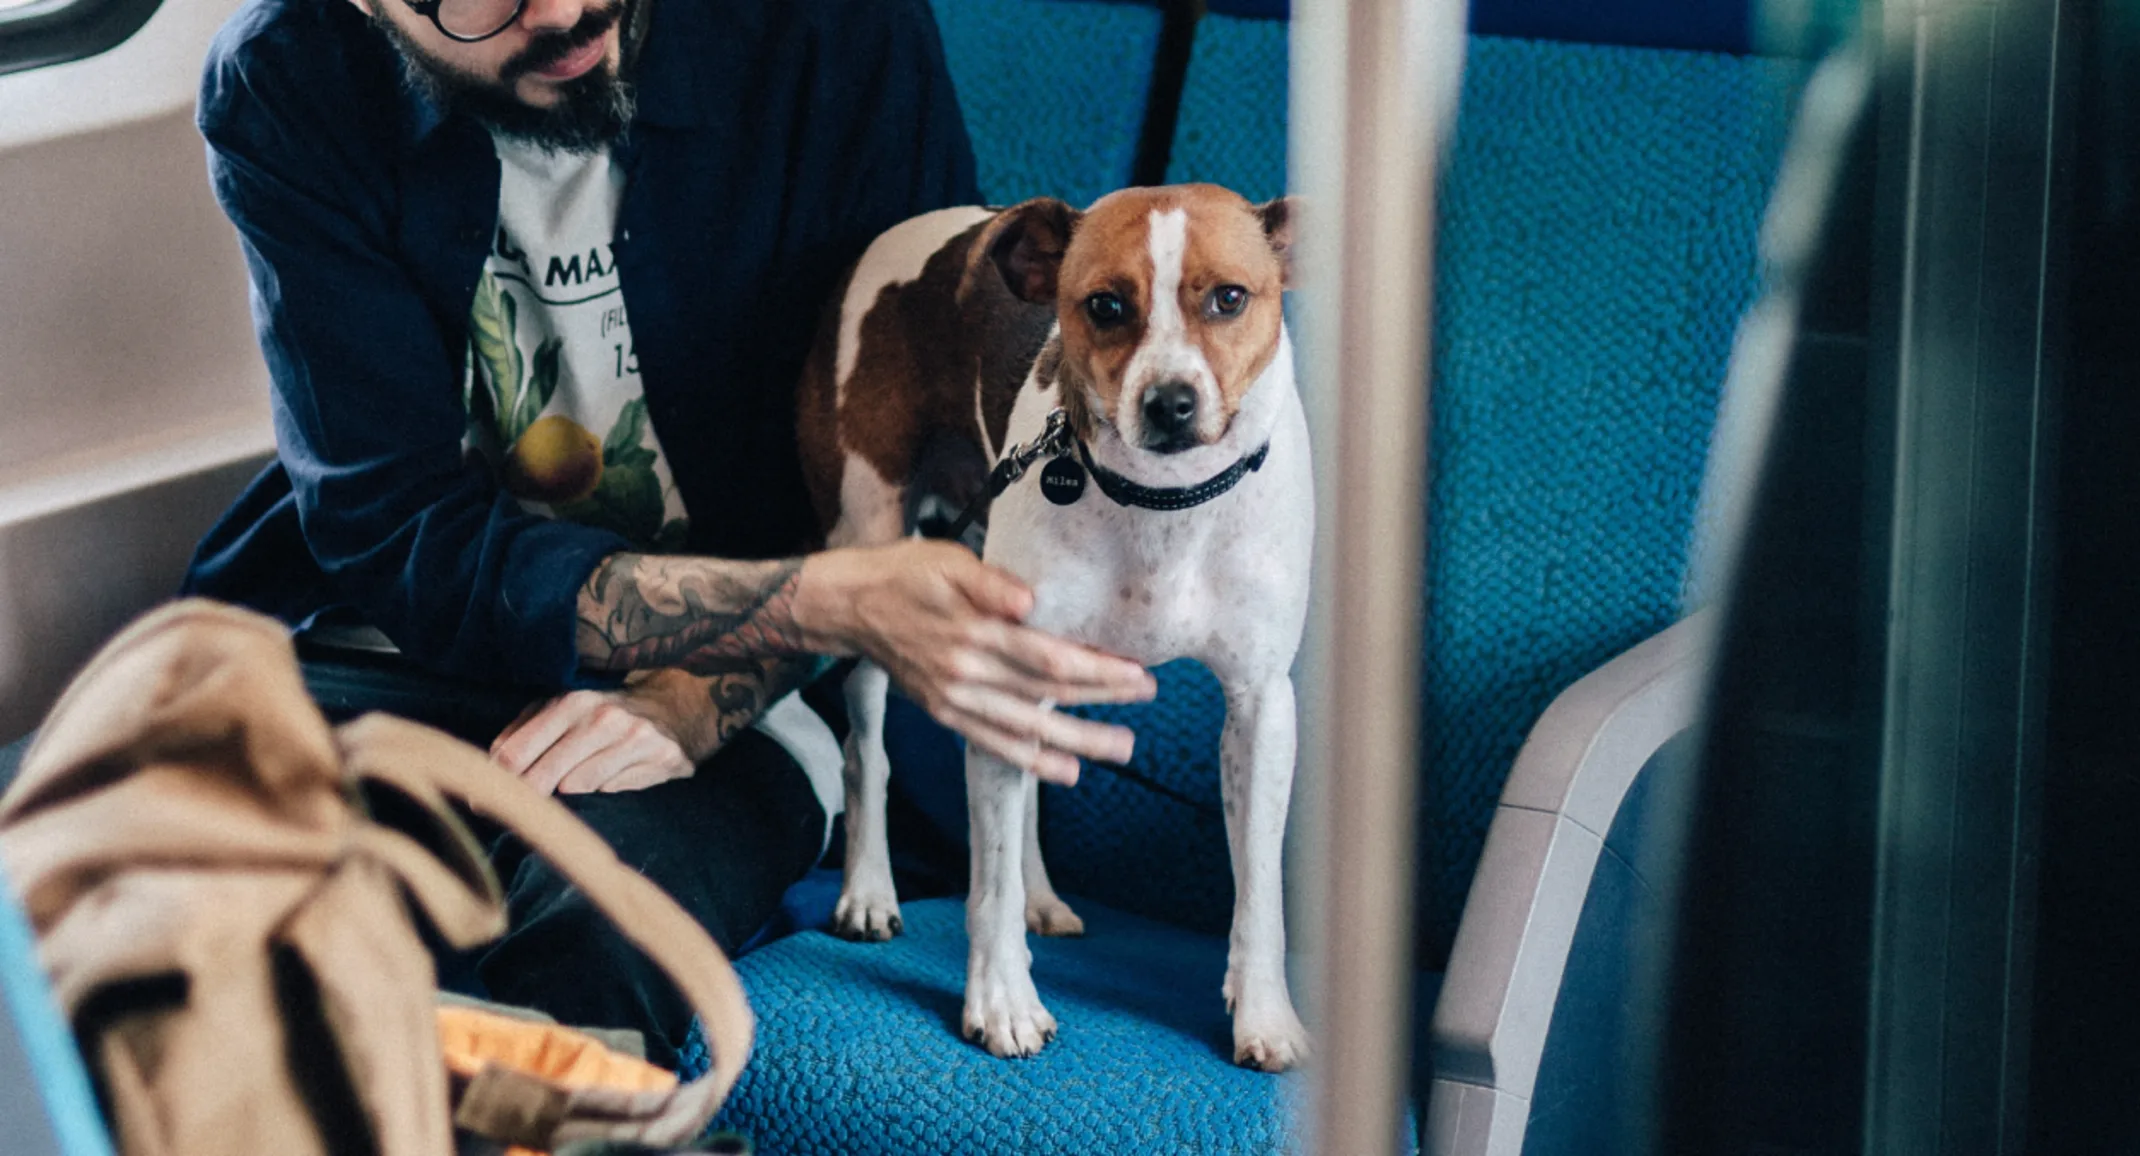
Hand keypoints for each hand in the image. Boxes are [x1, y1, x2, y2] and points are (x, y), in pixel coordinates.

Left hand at [490, 673, 698, 794]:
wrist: (676, 708)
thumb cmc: (606, 717)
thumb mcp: (563, 713)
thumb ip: (523, 734)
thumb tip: (490, 766)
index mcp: (569, 702)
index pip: (515, 752)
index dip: (494, 782)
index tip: (480, 804)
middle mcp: (601, 716)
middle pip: (542, 775)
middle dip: (523, 800)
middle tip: (512, 816)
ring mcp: (632, 735)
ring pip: (578, 785)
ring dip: (566, 797)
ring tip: (564, 798)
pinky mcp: (660, 755)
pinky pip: (615, 788)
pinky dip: (604, 792)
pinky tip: (606, 785)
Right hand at [794, 539, 1157, 784]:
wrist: (850, 606)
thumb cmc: (904, 573)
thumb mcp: (946, 562)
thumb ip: (989, 582)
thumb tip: (1029, 602)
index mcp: (973, 632)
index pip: (1047, 657)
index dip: (1094, 669)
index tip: (1135, 672)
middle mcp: (967, 672)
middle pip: (1046, 692)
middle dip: (1102, 698)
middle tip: (1149, 699)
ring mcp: (955, 698)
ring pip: (1027, 726)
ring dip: (1077, 741)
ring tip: (1122, 750)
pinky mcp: (945, 712)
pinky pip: (993, 742)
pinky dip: (1030, 760)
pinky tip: (1065, 771)